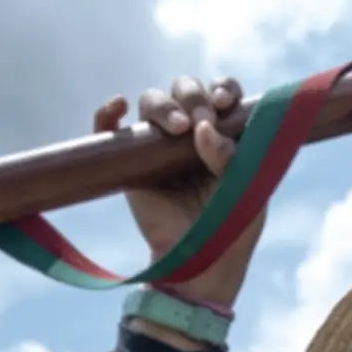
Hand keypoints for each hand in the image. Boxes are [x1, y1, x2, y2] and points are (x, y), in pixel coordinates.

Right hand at [94, 76, 261, 309]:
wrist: (201, 264)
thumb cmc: (231, 225)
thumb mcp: (244, 187)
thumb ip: (229, 155)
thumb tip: (203, 128)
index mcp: (224, 133)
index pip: (221, 92)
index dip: (223, 88)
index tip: (223, 103)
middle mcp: (191, 133)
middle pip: (185, 91)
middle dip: (193, 96)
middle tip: (202, 120)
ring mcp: (158, 145)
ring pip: (152, 102)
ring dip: (164, 106)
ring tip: (178, 129)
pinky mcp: (130, 162)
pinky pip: (110, 128)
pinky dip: (107, 112)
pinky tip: (116, 104)